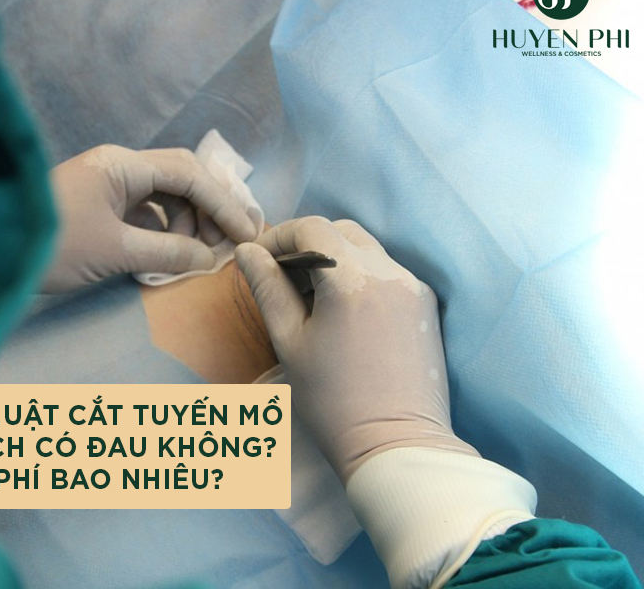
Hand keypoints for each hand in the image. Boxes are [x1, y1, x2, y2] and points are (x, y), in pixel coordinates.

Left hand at [43, 144, 259, 291]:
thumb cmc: (51, 243)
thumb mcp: (115, 250)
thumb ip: (168, 253)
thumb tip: (208, 260)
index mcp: (122, 165)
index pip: (188, 174)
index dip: (222, 203)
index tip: (246, 231)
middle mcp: (119, 168)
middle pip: (181, 180)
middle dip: (209, 210)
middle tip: (228, 242)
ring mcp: (108, 186)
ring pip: (165, 198)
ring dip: (187, 224)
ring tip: (197, 255)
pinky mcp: (100, 208)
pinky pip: (145, 214)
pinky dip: (164, 233)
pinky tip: (171, 255)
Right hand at [235, 217, 477, 482]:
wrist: (396, 445)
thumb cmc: (333, 401)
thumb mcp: (290, 342)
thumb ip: (268, 289)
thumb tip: (248, 252)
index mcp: (350, 280)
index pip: (312, 228)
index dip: (280, 236)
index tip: (261, 260)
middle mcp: (388, 273)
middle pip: (341, 232)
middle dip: (307, 244)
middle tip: (283, 278)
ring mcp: (412, 287)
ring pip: (366, 249)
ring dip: (335, 259)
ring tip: (313, 298)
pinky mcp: (426, 305)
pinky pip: (387, 272)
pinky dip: (360, 276)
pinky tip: (344, 311)